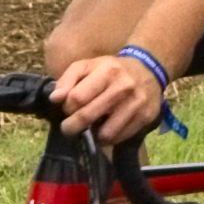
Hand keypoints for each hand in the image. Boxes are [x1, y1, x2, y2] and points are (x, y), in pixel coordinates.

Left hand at [53, 39, 172, 148]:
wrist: (149, 69)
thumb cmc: (112, 70)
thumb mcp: (89, 66)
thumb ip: (68, 79)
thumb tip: (55, 98)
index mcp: (107, 71)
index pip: (77, 98)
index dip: (67, 108)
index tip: (68, 109)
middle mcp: (123, 87)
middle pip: (88, 116)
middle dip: (72, 126)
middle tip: (69, 128)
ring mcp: (136, 103)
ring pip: (106, 133)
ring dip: (94, 135)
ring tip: (93, 127)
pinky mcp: (146, 117)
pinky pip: (120, 137)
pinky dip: (111, 137)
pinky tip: (109, 127)